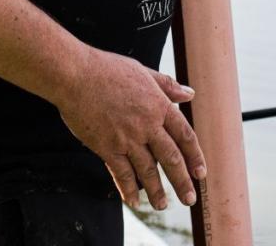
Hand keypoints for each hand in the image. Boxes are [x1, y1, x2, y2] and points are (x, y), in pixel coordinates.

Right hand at [56, 46, 205, 210]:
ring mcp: (127, 138)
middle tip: (189, 199)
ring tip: (163, 206)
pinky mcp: (107, 147)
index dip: (195, 156)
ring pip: (148, 171)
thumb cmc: (106, 69)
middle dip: (182, 182)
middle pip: (171, 158)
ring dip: (157, 191)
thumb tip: (190, 94)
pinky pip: (122, 174)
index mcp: (158, 104)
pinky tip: (134, 202)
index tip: (200, 173)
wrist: (75, 74)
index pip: (185, 135)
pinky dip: (129, 190)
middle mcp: (147, 124)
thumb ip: (166, 85)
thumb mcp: (141, 71)